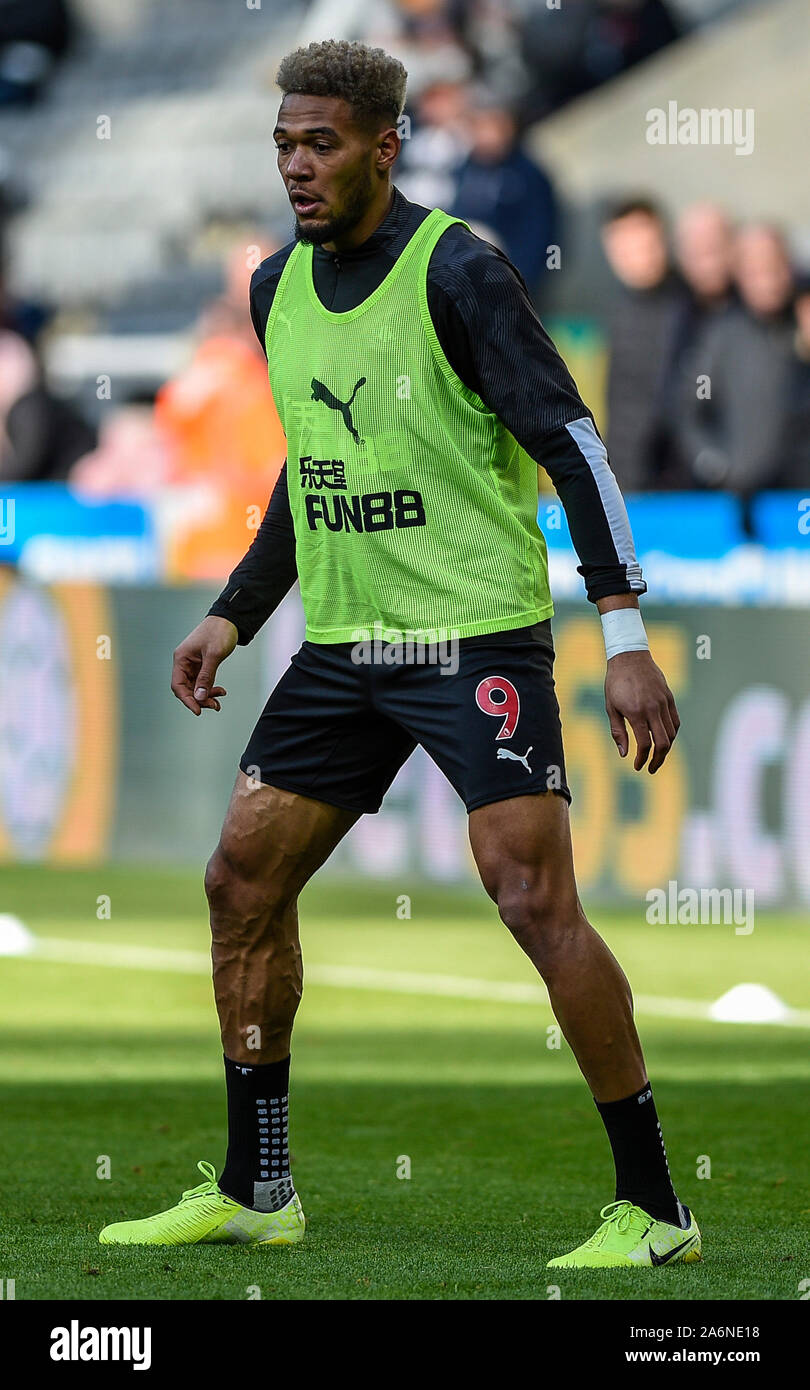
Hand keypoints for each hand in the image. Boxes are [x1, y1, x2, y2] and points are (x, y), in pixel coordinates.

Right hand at [171, 615, 237, 715]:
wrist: (229, 619)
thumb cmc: (219, 632)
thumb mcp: (213, 655)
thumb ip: (206, 677)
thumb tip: (199, 697)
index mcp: (181, 659)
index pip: (178, 685)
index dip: (187, 700)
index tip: (198, 711)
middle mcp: (184, 663)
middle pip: (186, 689)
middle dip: (199, 699)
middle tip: (214, 706)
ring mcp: (193, 664)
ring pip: (195, 687)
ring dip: (206, 696)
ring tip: (218, 703)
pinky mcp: (202, 665)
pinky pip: (202, 682)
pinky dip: (210, 689)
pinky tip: (221, 692)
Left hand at [604, 649, 679, 772]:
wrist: (629, 656)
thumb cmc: (616, 682)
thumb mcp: (611, 707)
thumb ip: (618, 732)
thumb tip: (624, 754)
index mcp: (636, 713)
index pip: (645, 744)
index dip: (642, 759)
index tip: (638, 766)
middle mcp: (653, 709)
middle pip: (663, 743)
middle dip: (658, 760)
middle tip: (651, 768)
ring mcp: (663, 703)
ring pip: (671, 734)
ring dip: (666, 748)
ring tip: (656, 756)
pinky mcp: (669, 698)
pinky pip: (675, 722)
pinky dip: (672, 734)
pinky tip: (664, 739)